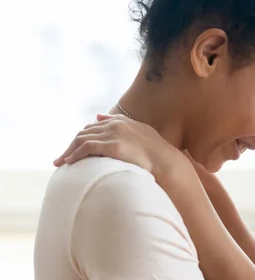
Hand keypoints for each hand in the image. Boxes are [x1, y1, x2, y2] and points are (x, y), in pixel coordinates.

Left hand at [55, 114, 187, 180]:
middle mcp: (116, 125)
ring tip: (61, 162)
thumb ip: (121, 123)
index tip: (75, 148)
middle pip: (85, 132)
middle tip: (62, 158)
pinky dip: (76, 154)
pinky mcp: (113, 145)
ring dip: (69, 151)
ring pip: (82, 139)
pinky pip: (87, 148)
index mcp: (122, 122)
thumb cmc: (157, 152)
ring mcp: (114, 134)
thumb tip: (99, 116)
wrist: (166, 162)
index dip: (83, 137)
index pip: (94, 126)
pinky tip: (70, 162)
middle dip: (72, 144)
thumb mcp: (140, 132)